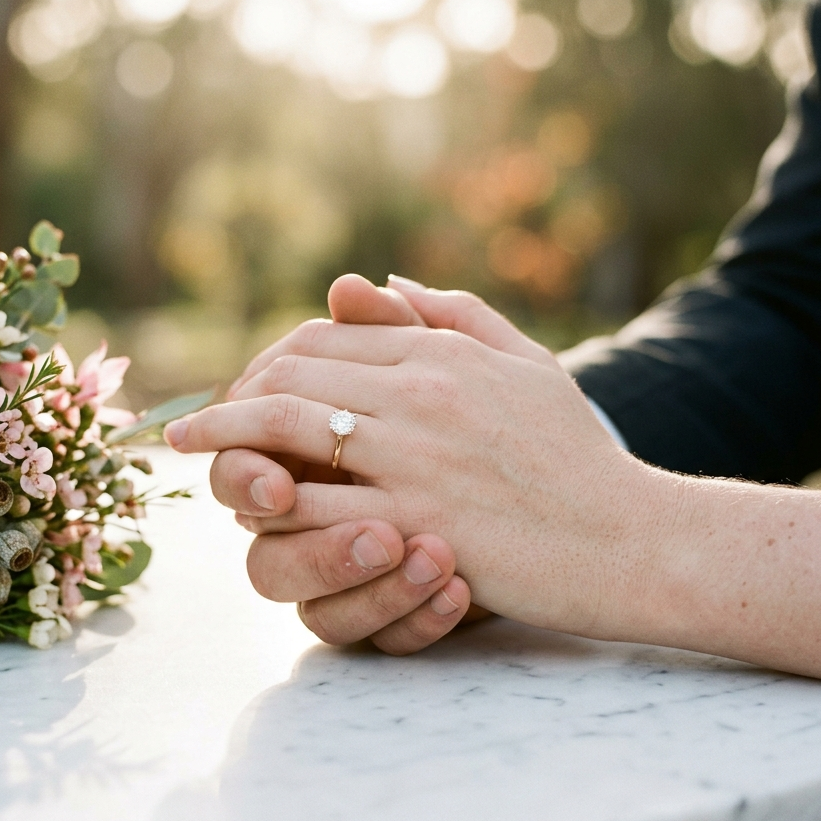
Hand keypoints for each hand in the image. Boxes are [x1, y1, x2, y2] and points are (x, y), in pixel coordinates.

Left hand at [169, 278, 662, 639]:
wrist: (636, 540)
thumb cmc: (578, 457)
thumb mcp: (527, 364)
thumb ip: (452, 313)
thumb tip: (370, 280)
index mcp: (442, 352)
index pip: (324, 337)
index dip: (269, 360)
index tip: (242, 384)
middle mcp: (422, 392)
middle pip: (291, 373)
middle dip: (233, 392)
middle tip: (198, 417)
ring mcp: (416, 457)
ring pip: (286, 428)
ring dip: (224, 435)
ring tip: (184, 445)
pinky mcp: (416, 522)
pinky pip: (314, 503)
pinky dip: (266, 497)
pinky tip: (239, 501)